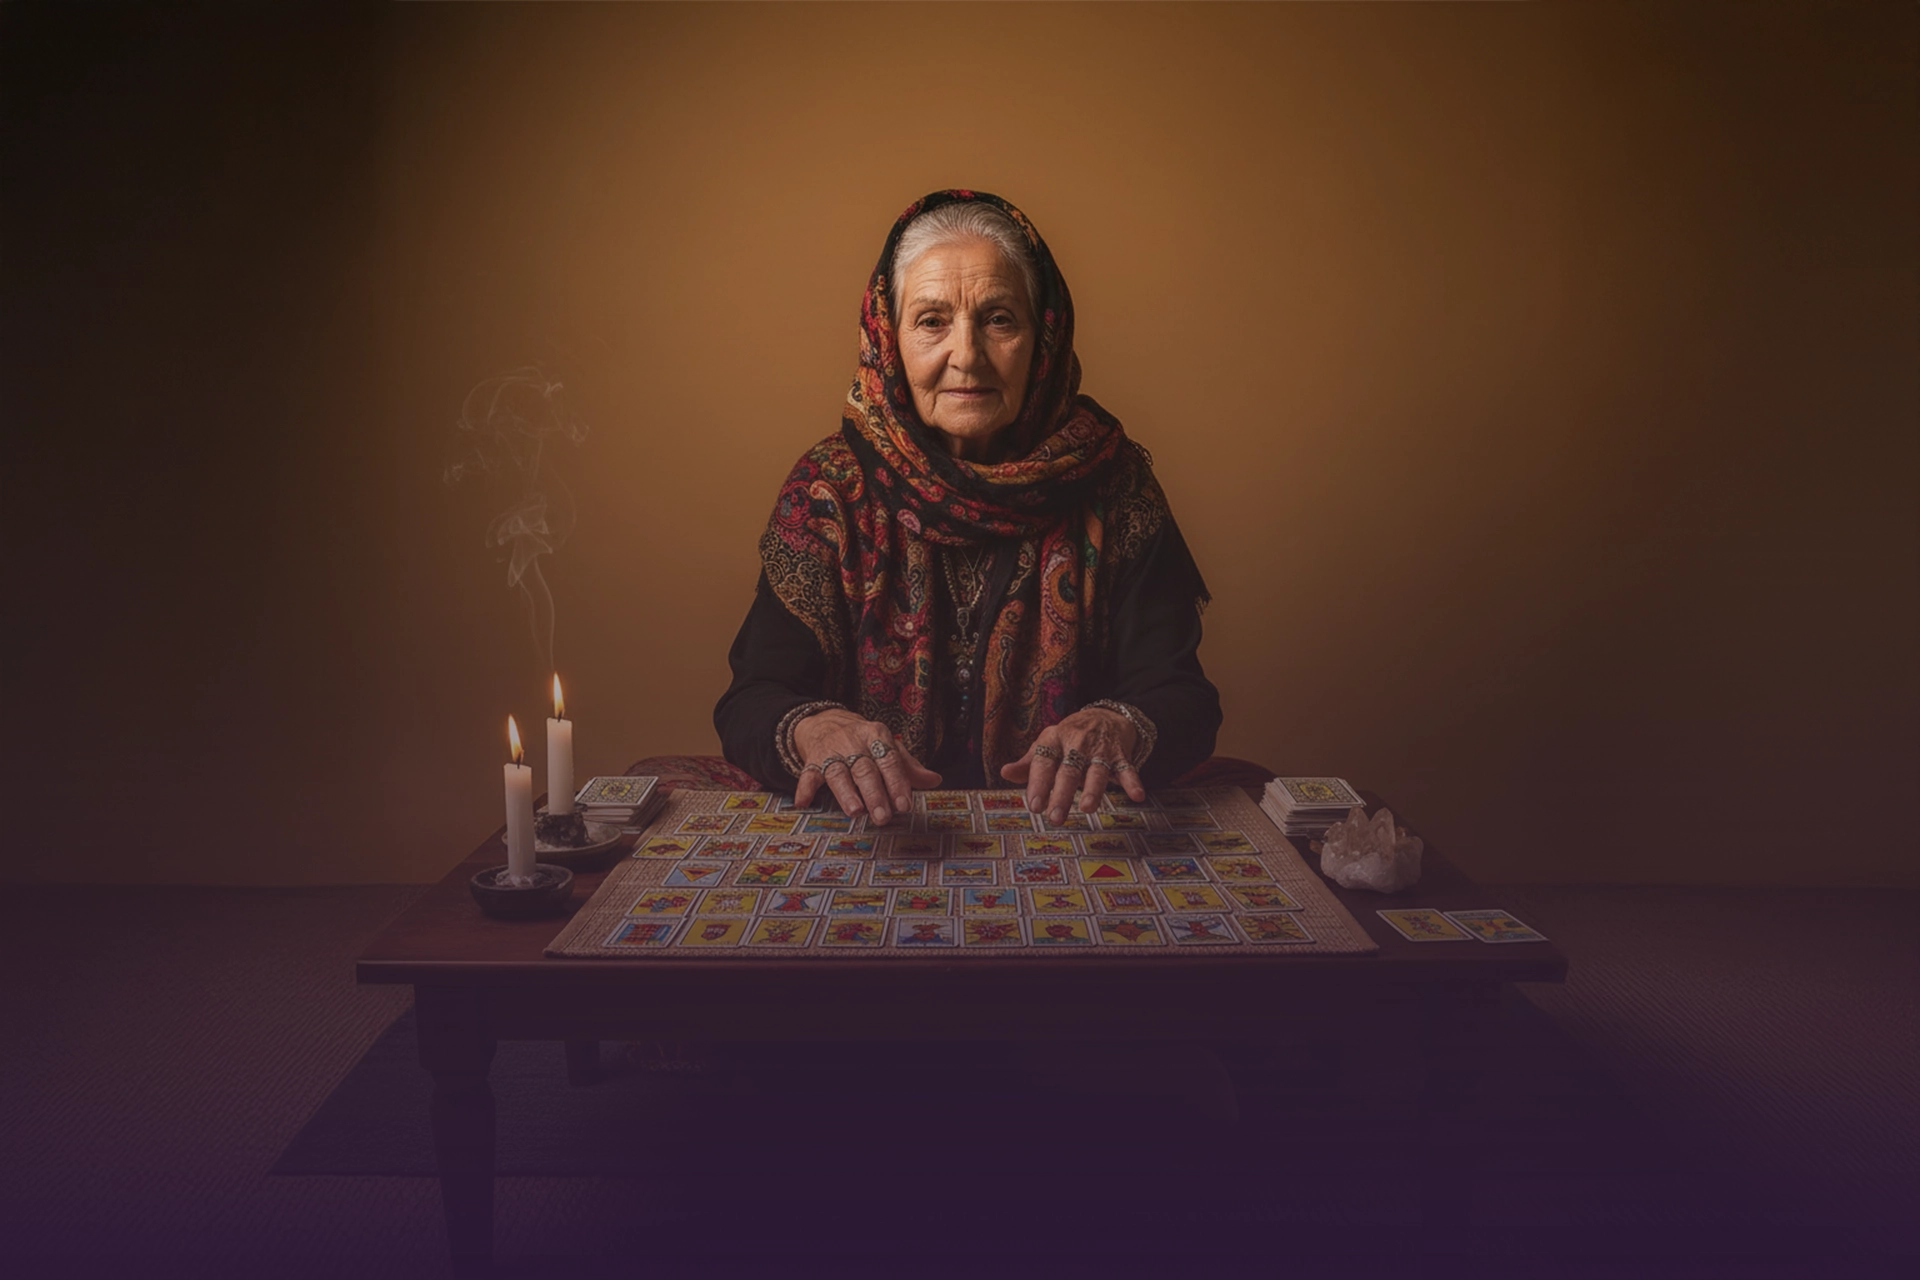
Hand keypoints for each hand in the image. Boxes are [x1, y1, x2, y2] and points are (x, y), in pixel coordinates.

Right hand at [792, 710, 939, 825]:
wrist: (826, 722)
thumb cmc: (864, 741)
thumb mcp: (887, 747)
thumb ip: (909, 767)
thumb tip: (934, 780)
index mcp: (876, 736)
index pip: (890, 760)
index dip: (898, 783)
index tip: (904, 805)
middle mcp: (854, 742)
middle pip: (865, 770)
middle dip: (874, 794)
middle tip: (883, 817)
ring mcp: (831, 752)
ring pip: (838, 773)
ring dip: (846, 793)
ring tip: (855, 812)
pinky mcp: (812, 761)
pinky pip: (808, 775)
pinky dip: (804, 789)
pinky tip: (803, 803)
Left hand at [999, 707, 1144, 822]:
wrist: (1106, 715)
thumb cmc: (1070, 737)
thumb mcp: (1048, 744)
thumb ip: (1029, 763)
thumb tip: (1004, 773)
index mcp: (1054, 740)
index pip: (1043, 763)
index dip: (1038, 784)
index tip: (1034, 806)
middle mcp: (1076, 743)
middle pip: (1068, 771)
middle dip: (1062, 794)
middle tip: (1055, 817)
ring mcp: (1100, 749)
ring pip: (1096, 771)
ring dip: (1093, 789)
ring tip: (1088, 808)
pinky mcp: (1120, 754)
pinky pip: (1127, 769)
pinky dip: (1133, 782)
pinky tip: (1137, 796)